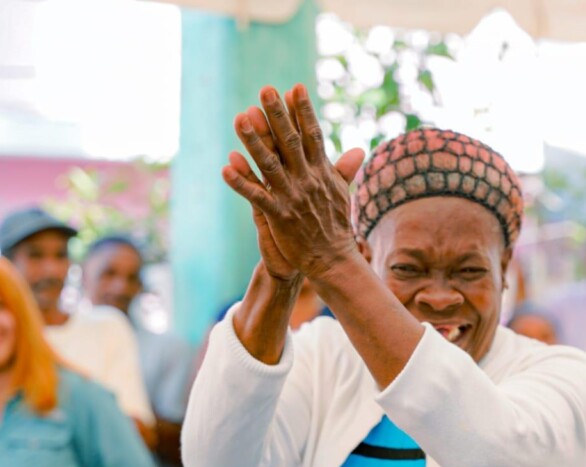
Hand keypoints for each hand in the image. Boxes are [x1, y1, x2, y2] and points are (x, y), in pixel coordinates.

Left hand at [222, 84, 365, 283]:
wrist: (333, 260)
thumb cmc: (335, 226)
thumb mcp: (342, 193)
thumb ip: (344, 169)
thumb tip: (359, 150)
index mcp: (322, 172)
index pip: (312, 135)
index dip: (303, 111)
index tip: (295, 87)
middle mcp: (307, 180)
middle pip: (290, 142)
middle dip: (277, 115)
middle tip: (266, 90)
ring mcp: (292, 197)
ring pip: (270, 164)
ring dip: (254, 141)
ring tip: (240, 118)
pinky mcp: (279, 216)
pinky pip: (257, 196)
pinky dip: (242, 182)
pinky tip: (226, 167)